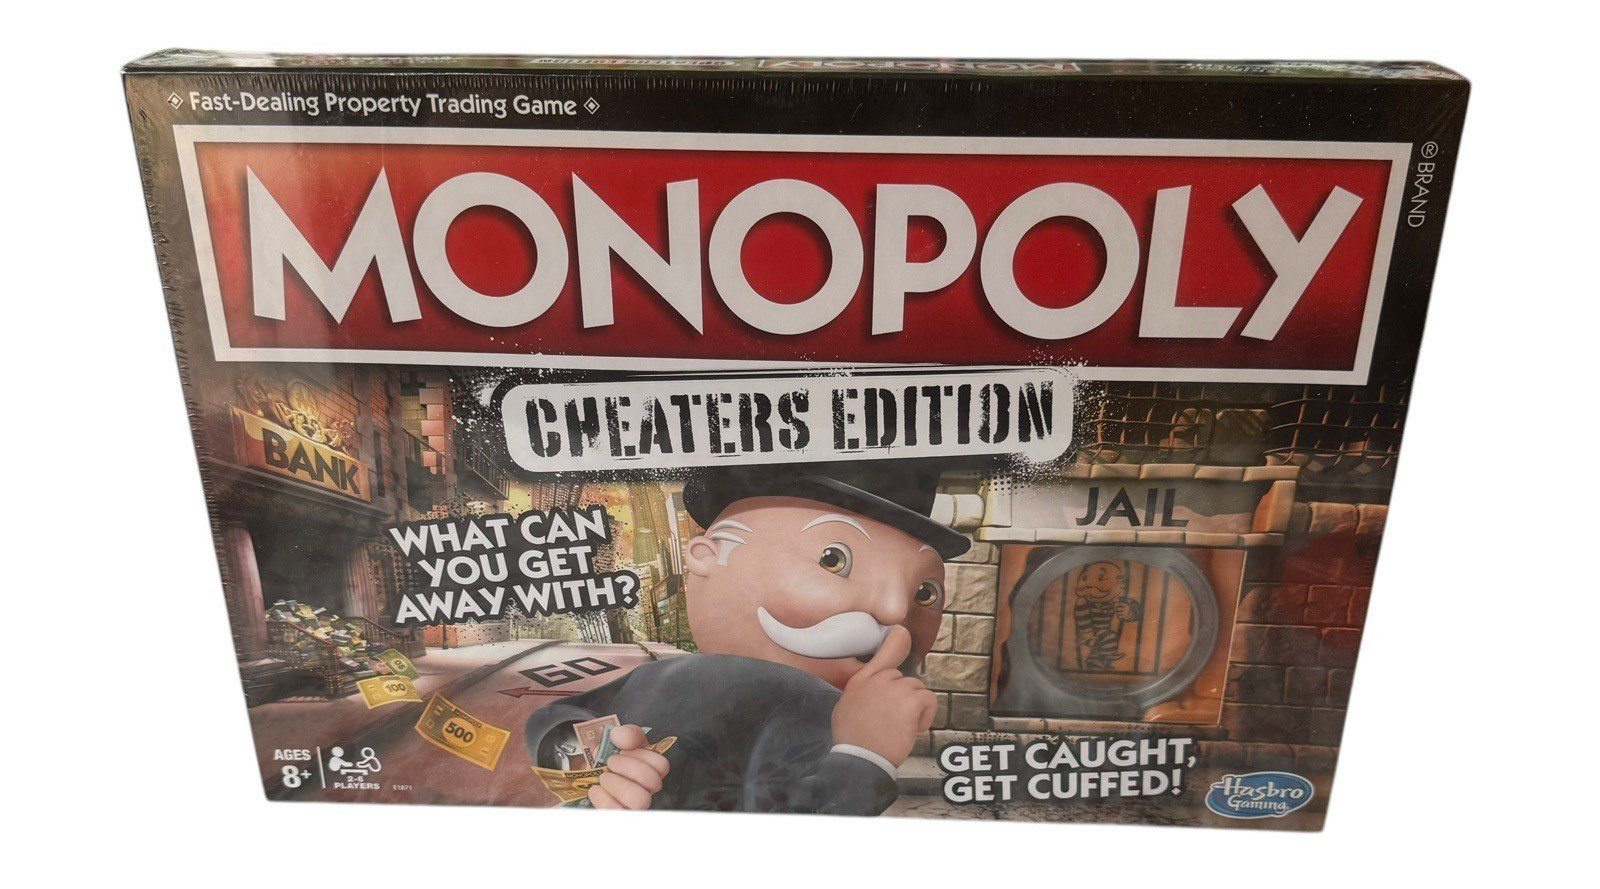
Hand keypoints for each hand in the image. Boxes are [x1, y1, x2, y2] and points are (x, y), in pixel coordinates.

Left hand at [587, 725, 669, 809]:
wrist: (586, 776)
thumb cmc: (607, 758)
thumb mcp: (618, 740)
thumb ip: (626, 734)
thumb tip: (620, 736)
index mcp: (650, 770)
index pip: (662, 766)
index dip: (642, 755)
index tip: (623, 750)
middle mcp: (646, 791)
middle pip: (654, 783)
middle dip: (629, 768)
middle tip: (611, 762)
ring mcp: (633, 807)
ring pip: (641, 801)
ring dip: (618, 785)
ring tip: (603, 777)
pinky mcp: (617, 815)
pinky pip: (616, 811)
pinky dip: (603, 798)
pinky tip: (595, 790)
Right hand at [830, 625, 935, 767]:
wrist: (861, 758)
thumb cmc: (853, 740)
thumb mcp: (845, 708)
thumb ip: (860, 692)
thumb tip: (870, 692)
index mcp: (861, 680)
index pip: (883, 653)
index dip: (895, 640)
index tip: (901, 632)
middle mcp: (878, 679)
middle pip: (904, 679)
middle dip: (904, 698)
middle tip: (894, 720)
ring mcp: (895, 688)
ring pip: (917, 690)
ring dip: (915, 708)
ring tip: (902, 727)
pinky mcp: (910, 701)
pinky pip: (928, 700)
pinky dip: (926, 715)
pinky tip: (914, 728)